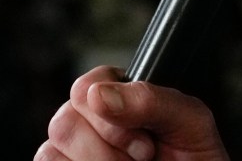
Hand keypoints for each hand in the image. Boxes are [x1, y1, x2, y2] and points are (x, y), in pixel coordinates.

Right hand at [35, 65, 228, 160]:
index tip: (145, 140)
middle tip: (143, 159)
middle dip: (107, 147)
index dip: (109, 115)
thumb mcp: (190, 122)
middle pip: (64, 122)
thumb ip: (149, 99)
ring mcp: (77, 152)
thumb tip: (98, 94)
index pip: (84, 88)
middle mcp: (91, 122)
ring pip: (52, 151)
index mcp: (118, 97)